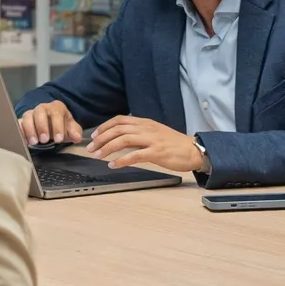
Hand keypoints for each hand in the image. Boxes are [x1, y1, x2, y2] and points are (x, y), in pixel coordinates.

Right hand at [18, 99, 84, 146]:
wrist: (52, 126)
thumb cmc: (61, 126)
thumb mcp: (71, 128)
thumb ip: (75, 132)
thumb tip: (77, 137)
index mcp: (56, 108)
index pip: (56, 113)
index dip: (57, 126)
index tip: (59, 139)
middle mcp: (42, 108)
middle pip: (40, 112)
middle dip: (42, 126)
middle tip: (45, 140)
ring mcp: (31, 114)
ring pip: (27, 116)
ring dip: (30, 129)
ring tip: (34, 142)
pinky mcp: (22, 121)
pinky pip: (18, 123)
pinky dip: (20, 131)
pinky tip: (23, 140)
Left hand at [89, 116, 204, 172]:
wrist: (193, 150)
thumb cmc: (174, 144)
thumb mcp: (155, 132)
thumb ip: (140, 132)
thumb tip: (122, 136)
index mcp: (145, 123)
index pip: (120, 120)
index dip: (104, 127)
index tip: (95, 136)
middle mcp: (147, 128)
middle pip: (118, 129)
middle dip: (101, 138)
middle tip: (91, 148)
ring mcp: (152, 140)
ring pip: (123, 140)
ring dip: (107, 148)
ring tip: (98, 156)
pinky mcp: (156, 152)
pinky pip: (135, 155)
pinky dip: (121, 160)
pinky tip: (113, 165)